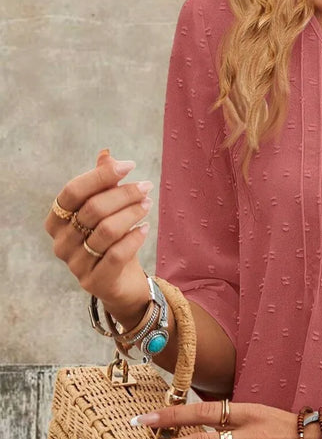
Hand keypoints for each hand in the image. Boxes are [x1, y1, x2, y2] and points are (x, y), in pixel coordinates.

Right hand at [45, 148, 154, 324]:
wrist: (122, 283)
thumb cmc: (111, 241)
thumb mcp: (107, 211)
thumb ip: (103, 185)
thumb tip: (107, 155)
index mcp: (55, 220)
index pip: (73, 192)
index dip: (100, 176)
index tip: (129, 166)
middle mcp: (60, 243)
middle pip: (92, 209)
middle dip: (123, 194)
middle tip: (145, 188)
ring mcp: (75, 265)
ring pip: (106, 231)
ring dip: (131, 213)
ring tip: (148, 205)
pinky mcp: (95, 282)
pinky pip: (116, 255)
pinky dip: (134, 238)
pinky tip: (145, 228)